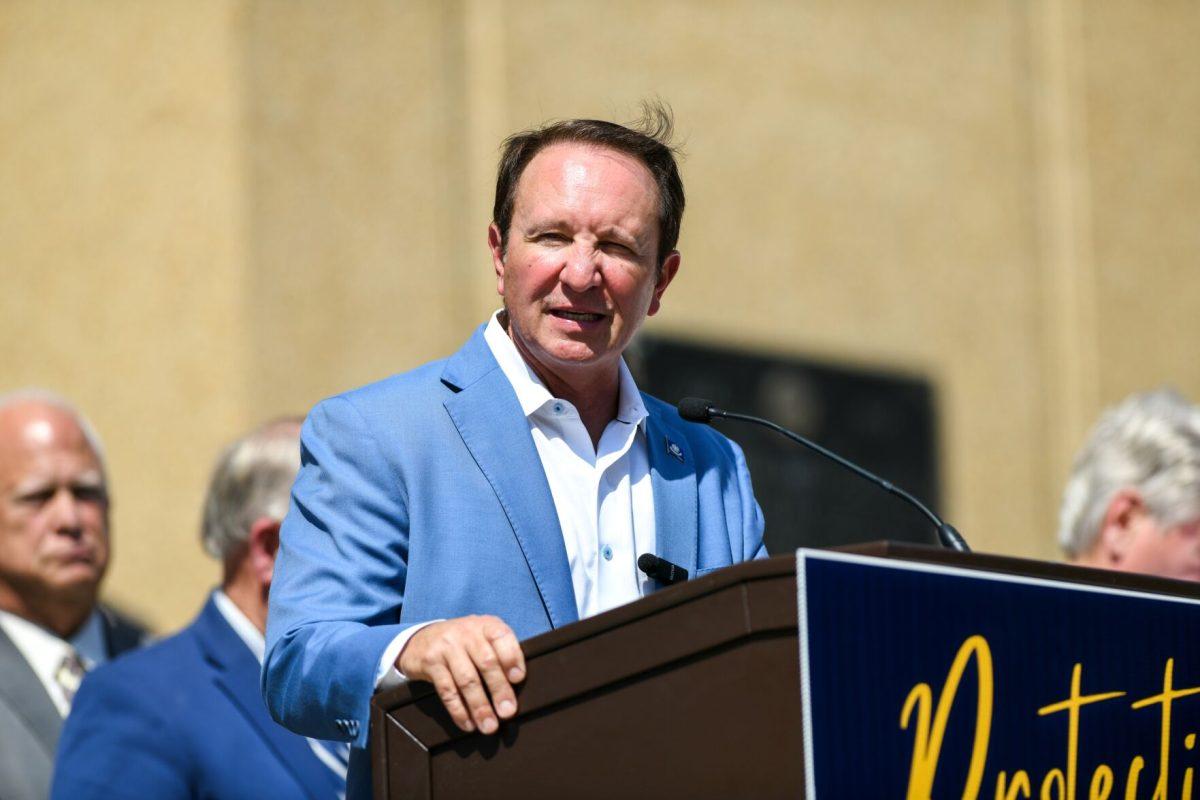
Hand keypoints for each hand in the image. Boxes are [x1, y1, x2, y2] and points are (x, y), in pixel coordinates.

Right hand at [397, 615, 524, 733]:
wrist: (422, 639)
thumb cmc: (463, 644)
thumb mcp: (482, 638)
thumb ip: (499, 654)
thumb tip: (516, 689)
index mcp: (485, 625)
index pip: (502, 637)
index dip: (512, 657)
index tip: (518, 679)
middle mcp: (467, 632)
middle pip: (486, 662)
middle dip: (499, 689)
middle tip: (507, 712)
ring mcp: (447, 646)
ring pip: (467, 680)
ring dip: (480, 706)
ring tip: (489, 726)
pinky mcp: (430, 662)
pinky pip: (447, 690)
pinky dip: (459, 710)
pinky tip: (468, 724)